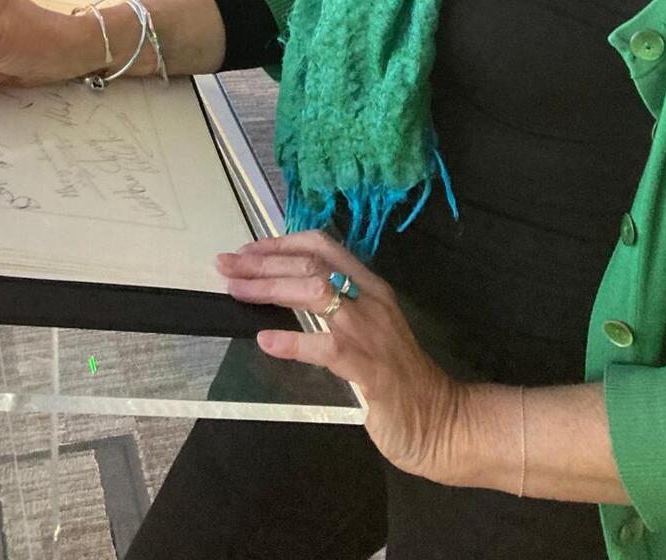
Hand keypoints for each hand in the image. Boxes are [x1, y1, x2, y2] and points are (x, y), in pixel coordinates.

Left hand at [218, 231, 468, 483]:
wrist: (440, 422)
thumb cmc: (397, 378)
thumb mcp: (367, 330)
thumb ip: (334, 310)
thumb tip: (281, 294)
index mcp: (370, 287)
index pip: (322, 246)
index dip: (281, 243)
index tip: (246, 250)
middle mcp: (371, 301)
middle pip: (311, 266)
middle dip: (263, 262)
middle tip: (225, 265)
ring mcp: (372, 334)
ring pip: (317, 294)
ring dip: (270, 288)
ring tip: (237, 291)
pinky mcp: (370, 370)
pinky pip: (327, 348)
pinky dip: (293, 342)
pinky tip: (266, 341)